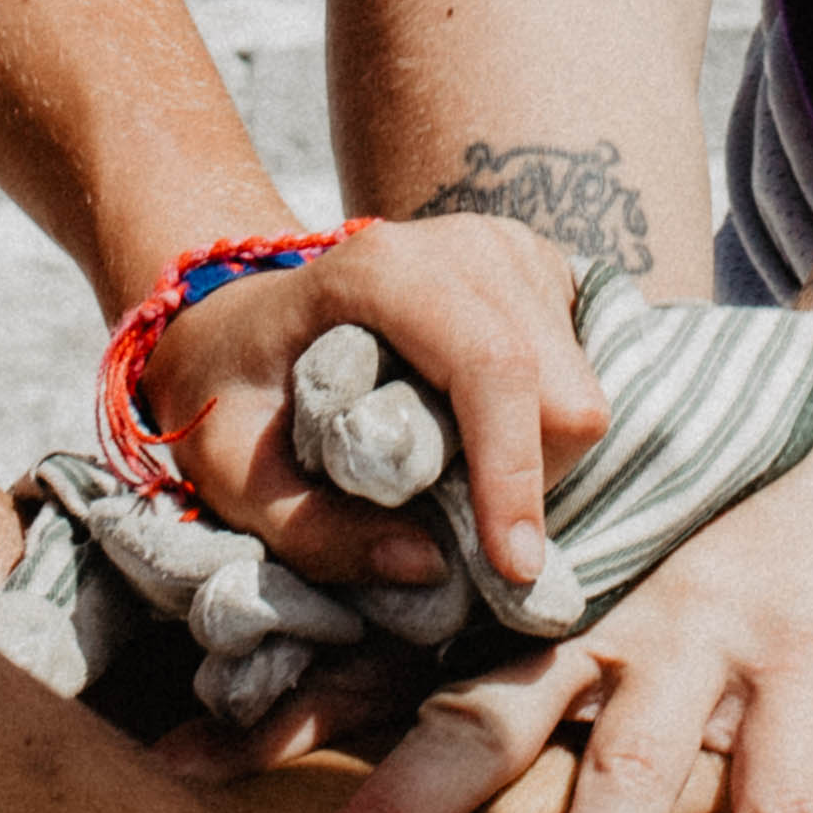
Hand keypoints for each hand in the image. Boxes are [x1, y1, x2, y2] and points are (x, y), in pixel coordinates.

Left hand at [145, 216, 611, 590]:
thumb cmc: (228, 389)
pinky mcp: (538, 270)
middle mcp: (462, 242)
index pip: (492, 368)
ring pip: (583, 390)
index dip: (512, 473)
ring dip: (535, 460)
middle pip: (560, 392)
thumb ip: (314, 530)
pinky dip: (542, 430)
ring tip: (448, 469)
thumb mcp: (229, 471)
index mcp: (381, 270)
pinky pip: (583, 374)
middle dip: (524, 481)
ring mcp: (508, 248)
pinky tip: (475, 432)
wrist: (238, 316)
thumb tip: (430, 566)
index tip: (510, 569)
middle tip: (449, 518)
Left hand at [272, 408, 812, 812]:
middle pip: (484, 721)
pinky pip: (775, 805)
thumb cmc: (739, 560)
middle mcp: (612, 625)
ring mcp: (709, 640)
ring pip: (626, 778)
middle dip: (392, 812)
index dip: (306, 714)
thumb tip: (423, 770)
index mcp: (553, 616)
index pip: (410, 666)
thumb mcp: (630, 613)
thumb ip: (555, 695)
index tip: (194, 766)